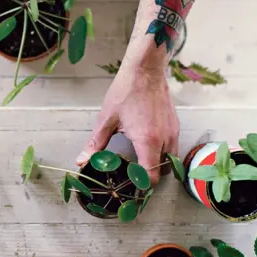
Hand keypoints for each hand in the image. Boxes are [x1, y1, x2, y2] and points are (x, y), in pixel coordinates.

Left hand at [77, 64, 179, 185]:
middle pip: (163, 172)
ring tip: (141, 162)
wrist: (146, 69)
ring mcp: (172, 132)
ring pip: (171, 160)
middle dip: (150, 178)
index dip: (141, 186)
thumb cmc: (126, 92)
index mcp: (147, 141)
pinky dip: (163, 152)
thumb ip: (95, 144)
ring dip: (158, 165)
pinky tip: (148, 146)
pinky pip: (173, 147)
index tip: (131, 187)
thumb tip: (82, 161)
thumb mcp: (106, 119)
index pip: (151, 177)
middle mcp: (164, 139)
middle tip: (134, 177)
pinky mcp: (175, 125)